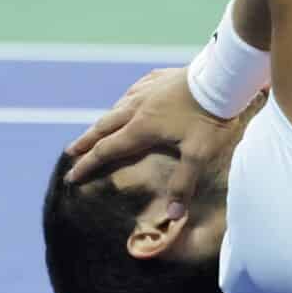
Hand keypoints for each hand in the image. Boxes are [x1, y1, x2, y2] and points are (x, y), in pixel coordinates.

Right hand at [63, 67, 237, 203]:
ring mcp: (147, 90)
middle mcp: (137, 107)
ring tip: (97, 128)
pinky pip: (135, 89)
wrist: (220, 78)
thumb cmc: (209, 118)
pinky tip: (128, 99)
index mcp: (142, 128)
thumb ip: (183, 184)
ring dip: (104, 121)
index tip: (71, 175)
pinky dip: (125, 100)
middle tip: (71, 151)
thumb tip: (173, 215)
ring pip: (117, 107)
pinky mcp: (159, 77)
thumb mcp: (198, 155)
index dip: (87, 165)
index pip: (106, 150)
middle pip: (104, 127)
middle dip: (86, 141)